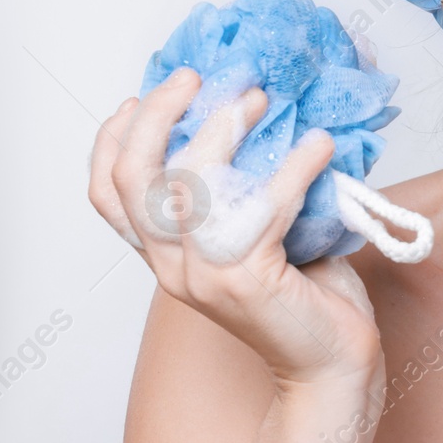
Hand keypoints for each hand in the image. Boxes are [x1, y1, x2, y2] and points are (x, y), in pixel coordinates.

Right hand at [88, 67, 383, 388]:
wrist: (333, 365)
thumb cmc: (306, 296)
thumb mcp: (259, 235)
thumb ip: (243, 191)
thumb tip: (258, 117)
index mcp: (168, 256)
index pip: (109, 195)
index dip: (114, 140)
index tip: (139, 95)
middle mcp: (173, 268)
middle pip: (134, 180)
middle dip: (156, 117)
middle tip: (195, 77)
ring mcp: (205, 277)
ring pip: (186, 188)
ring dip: (221, 131)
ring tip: (259, 99)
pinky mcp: (247, 283)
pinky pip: (262, 209)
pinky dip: (293, 168)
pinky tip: (320, 145)